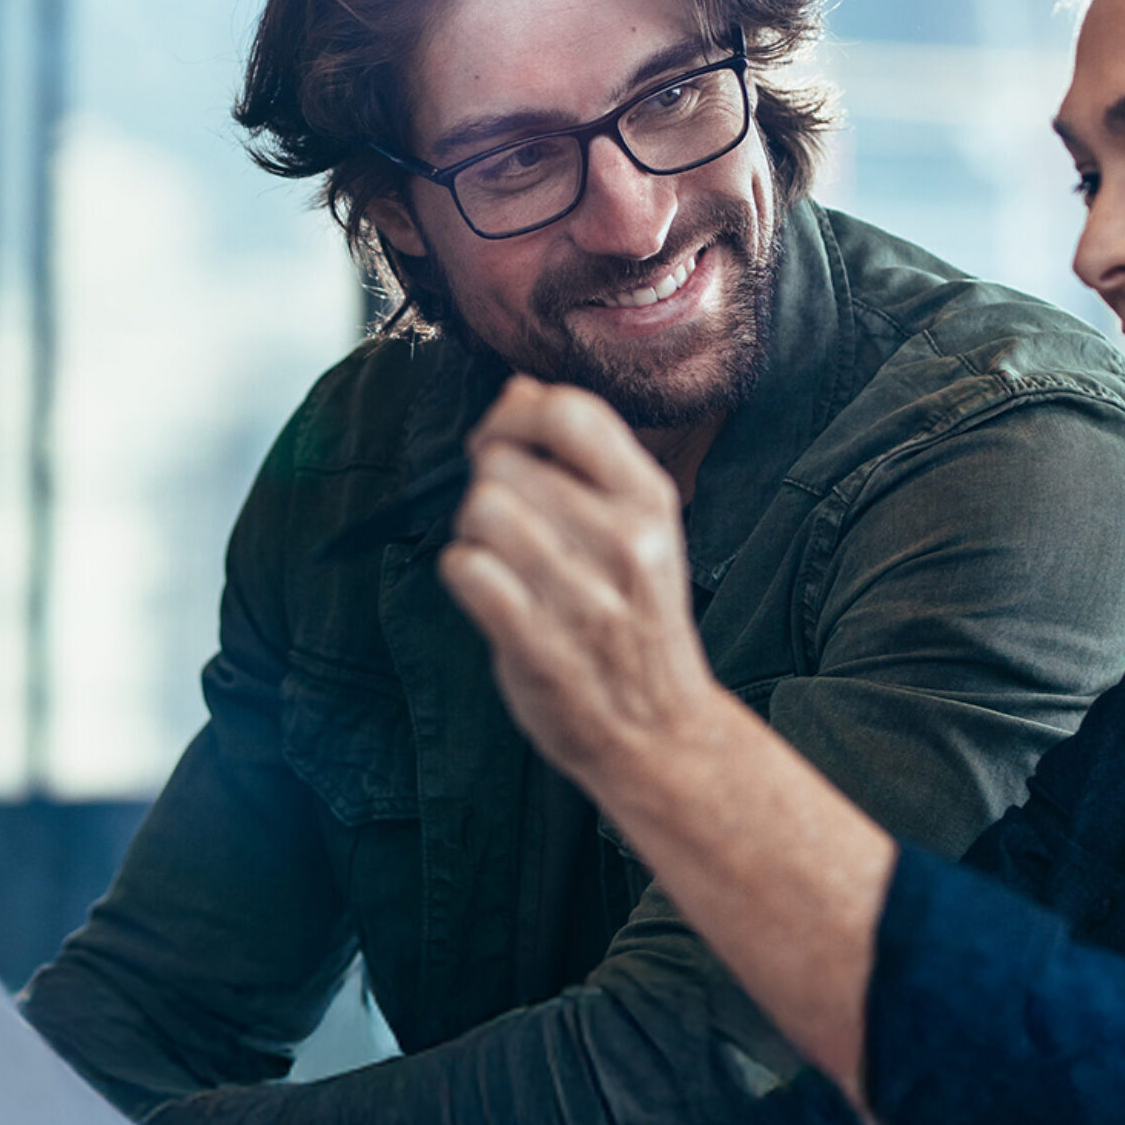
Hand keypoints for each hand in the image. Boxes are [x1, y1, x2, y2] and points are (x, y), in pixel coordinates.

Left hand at [434, 372, 897, 1099]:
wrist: (660, 734)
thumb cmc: (635, 621)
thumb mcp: (636, 526)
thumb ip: (581, 458)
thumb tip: (515, 390)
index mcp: (650, 500)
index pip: (568, 411)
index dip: (514, 417)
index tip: (505, 445)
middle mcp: (622, 541)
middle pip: (504, 465)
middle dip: (488, 489)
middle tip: (512, 532)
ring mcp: (583, 596)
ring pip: (480, 513)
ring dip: (474, 535)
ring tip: (505, 567)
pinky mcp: (540, 646)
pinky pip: (465, 570)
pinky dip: (464, 577)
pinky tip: (491, 597)